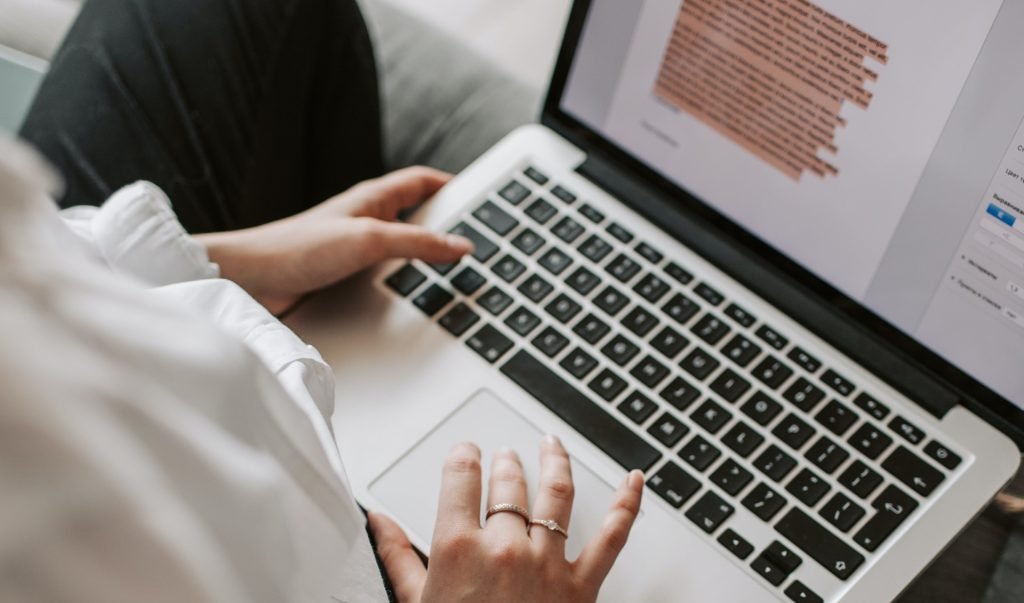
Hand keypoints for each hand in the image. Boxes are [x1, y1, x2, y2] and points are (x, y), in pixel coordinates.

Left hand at [196, 167, 472, 313]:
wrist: (250, 282)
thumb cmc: (297, 249)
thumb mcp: (368, 241)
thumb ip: (417, 243)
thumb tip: (461, 245)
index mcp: (372, 199)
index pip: (422, 181)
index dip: (452, 186)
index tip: (481, 197)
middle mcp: (365, 220)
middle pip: (417, 214)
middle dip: (446, 224)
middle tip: (477, 239)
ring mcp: (355, 248)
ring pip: (402, 247)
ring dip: (425, 257)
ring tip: (454, 272)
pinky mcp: (344, 276)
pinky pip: (385, 273)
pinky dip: (404, 281)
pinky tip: (413, 297)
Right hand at [368, 437, 644, 602]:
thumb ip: (398, 557)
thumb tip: (380, 522)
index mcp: (459, 549)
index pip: (462, 477)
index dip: (463, 456)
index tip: (466, 452)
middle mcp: (506, 548)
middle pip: (508, 484)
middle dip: (505, 463)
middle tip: (504, 456)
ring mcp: (547, 564)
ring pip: (556, 494)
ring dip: (554, 462)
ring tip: (551, 446)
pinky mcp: (582, 587)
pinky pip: (612, 538)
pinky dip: (627, 505)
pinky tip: (634, 482)